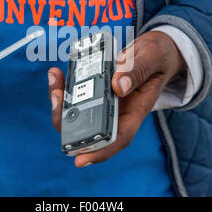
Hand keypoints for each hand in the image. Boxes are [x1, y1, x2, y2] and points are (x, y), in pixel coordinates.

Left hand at [48, 31, 184, 166]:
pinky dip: (64, 87)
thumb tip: (117, 87)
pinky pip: (75, 96)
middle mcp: (117, 111)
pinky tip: (57, 73)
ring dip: (61, 102)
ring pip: (77, 114)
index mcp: (135, 110)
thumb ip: (137, 70)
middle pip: (88, 129)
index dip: (99, 152)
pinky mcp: (96, 91)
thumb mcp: (152, 57)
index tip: (80, 160)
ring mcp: (105, 102)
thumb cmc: (157, 57)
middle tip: (56, 96)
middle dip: (67, 121)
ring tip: (55, 79)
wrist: (155, 51)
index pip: (118, 138)